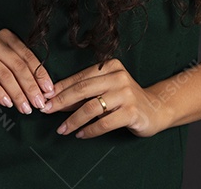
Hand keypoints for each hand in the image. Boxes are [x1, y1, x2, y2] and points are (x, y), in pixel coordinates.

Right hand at [0, 28, 53, 114]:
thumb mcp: (5, 66)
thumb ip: (22, 72)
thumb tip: (45, 91)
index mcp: (7, 37)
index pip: (28, 57)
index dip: (40, 75)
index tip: (49, 91)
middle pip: (18, 66)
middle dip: (31, 87)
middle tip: (39, 104)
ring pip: (4, 75)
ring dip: (18, 94)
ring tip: (26, 109)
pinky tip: (8, 104)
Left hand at [41, 58, 168, 137]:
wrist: (155, 109)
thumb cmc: (124, 99)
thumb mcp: (106, 89)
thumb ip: (85, 92)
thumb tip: (54, 99)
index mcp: (110, 66)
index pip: (80, 77)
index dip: (60, 88)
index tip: (44, 98)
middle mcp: (118, 76)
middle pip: (83, 89)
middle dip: (61, 101)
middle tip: (46, 111)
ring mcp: (126, 94)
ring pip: (91, 107)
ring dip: (73, 120)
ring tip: (62, 129)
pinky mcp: (131, 111)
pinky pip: (104, 123)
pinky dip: (89, 130)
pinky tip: (81, 135)